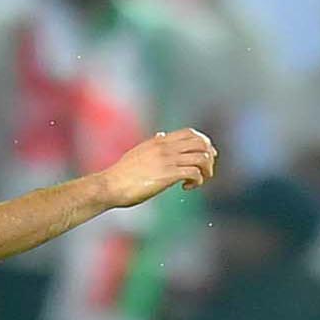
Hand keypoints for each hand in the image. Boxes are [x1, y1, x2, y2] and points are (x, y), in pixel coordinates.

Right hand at [96, 128, 218, 207]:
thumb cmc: (120, 174)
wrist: (109, 186)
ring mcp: (167, 161)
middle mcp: (166, 148)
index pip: (191, 133)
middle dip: (209, 157)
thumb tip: (161, 135)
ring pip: (202, 158)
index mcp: (159, 141)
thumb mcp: (138, 152)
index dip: (203, 142)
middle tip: (205, 170)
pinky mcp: (168, 175)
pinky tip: (187, 187)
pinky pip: (194, 173)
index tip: (204, 154)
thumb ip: (152, 144)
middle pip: (202, 144)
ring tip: (198, 181)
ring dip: (206, 170)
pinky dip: (197, 181)